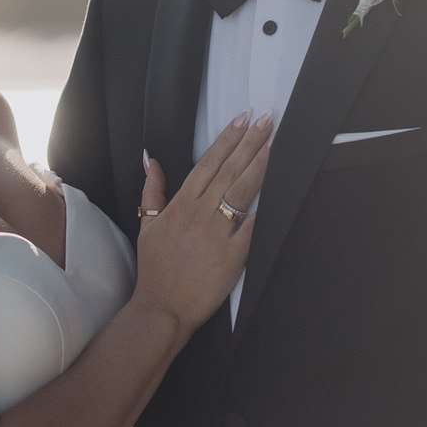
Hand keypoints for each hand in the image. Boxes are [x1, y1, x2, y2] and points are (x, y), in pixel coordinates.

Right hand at [131, 112, 272, 330]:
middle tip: (267, 120)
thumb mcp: (146, 226)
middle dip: (250, 142)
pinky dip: (265, 206)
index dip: (227, 139)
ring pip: (242, 190)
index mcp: (180, 205)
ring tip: (274, 143)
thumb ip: (152, 190)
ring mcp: (217, 233)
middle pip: (229, 170)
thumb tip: (151, 160)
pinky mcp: (233, 254)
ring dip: (260, 164)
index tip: (242, 120)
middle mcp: (199, 214)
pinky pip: (253, 225)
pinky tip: (279, 187)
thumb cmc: (156, 269)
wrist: (163, 306)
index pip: (207, 163)